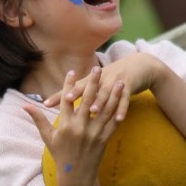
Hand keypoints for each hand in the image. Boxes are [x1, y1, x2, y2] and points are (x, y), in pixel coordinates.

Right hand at [24, 66, 125, 184]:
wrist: (76, 175)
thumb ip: (38, 119)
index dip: (69, 85)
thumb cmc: (60, 154)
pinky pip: (114, 122)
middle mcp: (80, 127)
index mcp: (65, 125)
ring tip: (118, 80)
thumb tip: (23, 106)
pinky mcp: (104, 138)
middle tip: (98, 68)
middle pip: (88, 100)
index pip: (67, 100)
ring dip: (112, 94)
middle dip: (93, 83)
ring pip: (105, 109)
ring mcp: (94, 133)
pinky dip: (119, 110)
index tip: (72, 72)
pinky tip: (123, 99)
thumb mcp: (48, 137)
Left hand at [44, 53, 162, 122]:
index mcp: (91, 80)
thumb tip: (64, 101)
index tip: (46, 103)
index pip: (71, 88)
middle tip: (68, 101)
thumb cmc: (113, 78)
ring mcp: (115, 81)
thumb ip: (82, 91)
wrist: (138, 65)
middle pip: (87, 87)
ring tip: (93, 111)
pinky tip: (119, 119)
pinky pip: (125, 99)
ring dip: (100, 101)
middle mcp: (101, 78)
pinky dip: (122, 108)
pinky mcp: (129, 85)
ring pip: (106, 92)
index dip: (59, 95)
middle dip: (77, 93)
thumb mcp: (97, 81)